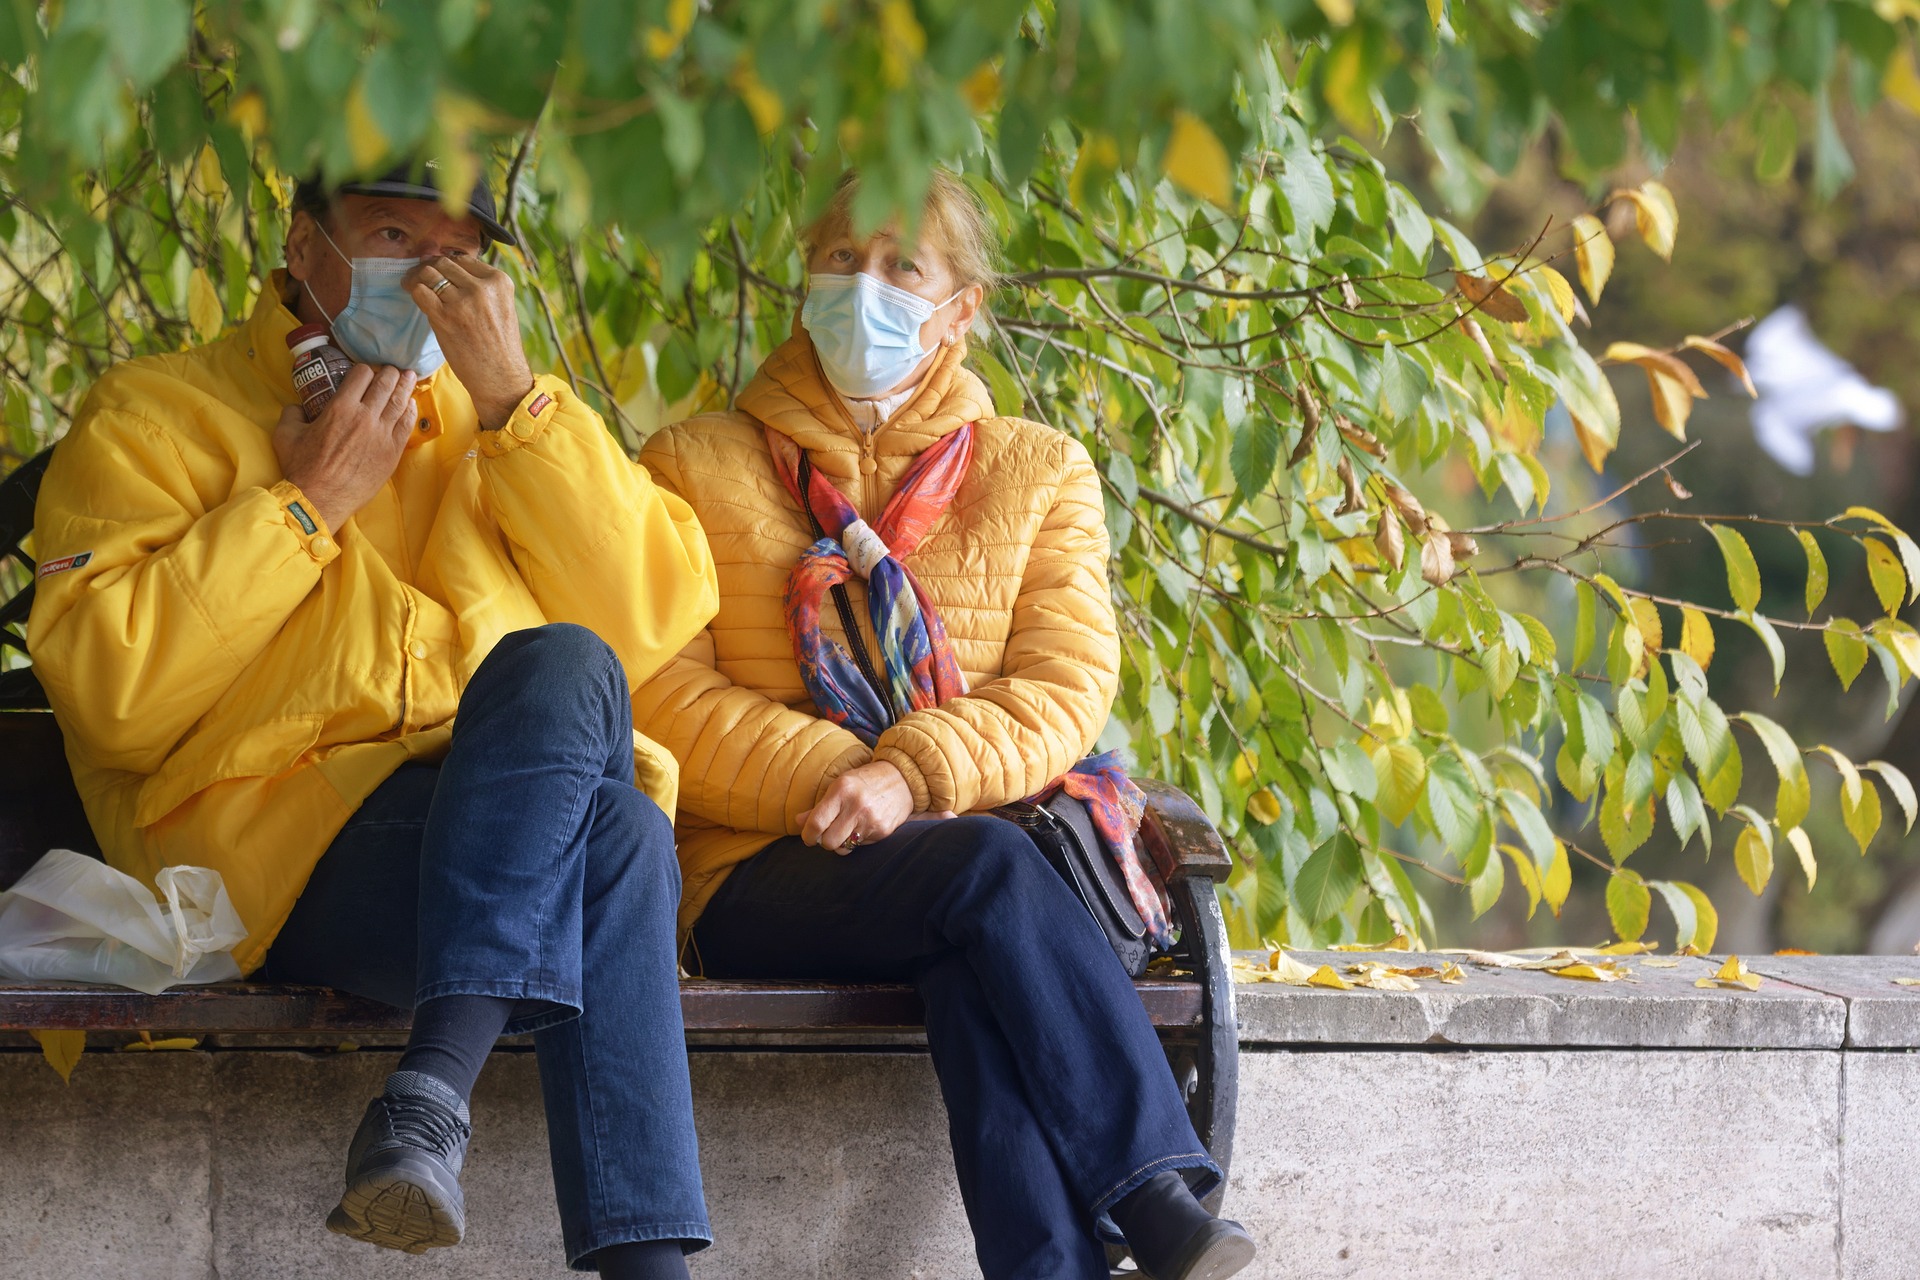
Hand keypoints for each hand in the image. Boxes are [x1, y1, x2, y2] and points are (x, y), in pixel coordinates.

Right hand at [272, 363, 418, 529]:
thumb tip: (298, 407)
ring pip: (399, 402)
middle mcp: (364, 417)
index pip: (361, 375)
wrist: (320, 499)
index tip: (365, 371)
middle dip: (390, 373)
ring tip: (409, 376)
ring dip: (405, 386)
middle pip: (384, 384)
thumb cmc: (302, 467)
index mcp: (339, 407)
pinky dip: (410, 411)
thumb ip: (292, 413)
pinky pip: (406, 425)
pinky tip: (411, 403)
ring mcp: (382, 434)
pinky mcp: (392, 452)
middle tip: (394, 368)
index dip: (364, 370)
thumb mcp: (286, 434)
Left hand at [408, 255, 534, 430]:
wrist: (501, 377)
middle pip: (443, 263)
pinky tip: (410, 292)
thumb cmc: (499, 345)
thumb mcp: (501, 306)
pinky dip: (412, 289)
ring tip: (411, 282)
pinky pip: (419, 291)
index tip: (438, 270)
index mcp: (499, 281)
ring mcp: (463, 302)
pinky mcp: (445, 317)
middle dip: (428, 266)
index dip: (446, 263)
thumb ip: (481, 288)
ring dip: (416, 276)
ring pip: (428, 273)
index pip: (463, 259)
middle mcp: (482, 288)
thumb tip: (448, 270)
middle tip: (420, 274)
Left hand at [799, 761, 916, 853]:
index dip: (808, 835)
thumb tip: (798, 821)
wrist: (902, 778)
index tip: (808, 837)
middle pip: (828, 842)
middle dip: (824, 842)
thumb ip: (819, 806)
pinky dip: (857, 840)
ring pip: (843, 848)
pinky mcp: (883, 831)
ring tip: (845, 830)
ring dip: (840, 843)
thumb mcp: (840, 785)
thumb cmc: (865, 781)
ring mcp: (871, 820)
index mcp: (841, 790)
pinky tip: (863, 826)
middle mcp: (856, 806)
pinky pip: (860, 846)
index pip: (816, 823)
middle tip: (826, 835)